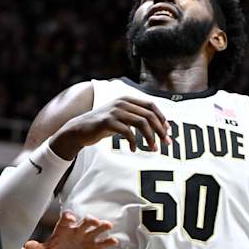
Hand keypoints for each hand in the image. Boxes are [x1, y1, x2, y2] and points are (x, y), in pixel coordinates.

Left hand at [25, 212, 117, 248]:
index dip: (68, 217)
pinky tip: (114, 241)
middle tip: (93, 220)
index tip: (70, 218)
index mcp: (63, 229)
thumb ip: (37, 248)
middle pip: (84, 221)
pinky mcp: (95, 248)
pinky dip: (109, 241)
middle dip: (89, 220)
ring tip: (107, 225)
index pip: (66, 219)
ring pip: (96, 229)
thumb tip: (26, 245)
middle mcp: (77, 231)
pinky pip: (103, 243)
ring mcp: (87, 239)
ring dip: (101, 226)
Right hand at [50, 96, 169, 160]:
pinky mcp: (108, 121)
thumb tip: (159, 126)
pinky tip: (133, 149)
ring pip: (141, 122)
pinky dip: (134, 142)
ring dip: (150, 137)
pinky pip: (127, 132)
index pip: (151, 105)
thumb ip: (136, 117)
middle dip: (160, 130)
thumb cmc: (104, 125)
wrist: (81, 128)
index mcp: (127, 99)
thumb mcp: (121, 117)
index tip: (168, 131)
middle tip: (166, 144)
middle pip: (149, 115)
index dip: (161, 118)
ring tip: (153, 149)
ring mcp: (115, 111)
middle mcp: (122, 102)